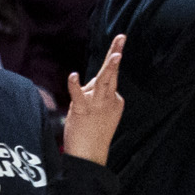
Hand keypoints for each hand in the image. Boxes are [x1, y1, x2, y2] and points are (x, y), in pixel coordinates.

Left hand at [62, 36, 124, 164]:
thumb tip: (87, 82)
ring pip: (104, 81)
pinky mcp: (82, 110)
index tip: (108, 63)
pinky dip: (74, 85)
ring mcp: (96, 105)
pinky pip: (78, 95)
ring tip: (116, 53)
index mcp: (115, 100)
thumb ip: (94, 95)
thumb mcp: (100, 113)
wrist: (89, 156)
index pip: (107, 80)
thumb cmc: (93, 135)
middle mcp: (108, 100)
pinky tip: (73, 75)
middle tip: (121, 38)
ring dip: (110, 68)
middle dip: (116, 54)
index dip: (99, 76)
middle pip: (112, 74)